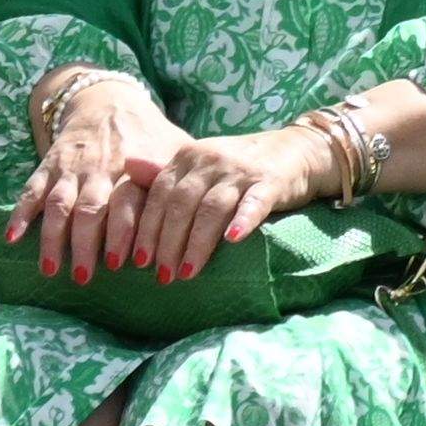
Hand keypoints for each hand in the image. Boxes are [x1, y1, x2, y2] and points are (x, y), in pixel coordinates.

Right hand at [7, 68, 188, 283]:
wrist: (105, 100)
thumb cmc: (147, 136)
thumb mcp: (172, 149)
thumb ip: (185, 181)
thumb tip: (221, 214)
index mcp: (132, 168)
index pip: (129, 202)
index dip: (127, 232)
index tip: (128, 263)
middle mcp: (100, 169)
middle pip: (91, 209)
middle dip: (87, 244)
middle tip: (86, 277)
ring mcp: (71, 169)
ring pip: (59, 204)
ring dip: (53, 238)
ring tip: (51, 270)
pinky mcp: (47, 167)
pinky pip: (31, 191)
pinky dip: (20, 214)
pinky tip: (13, 239)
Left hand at [141, 116, 338, 263]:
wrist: (297, 150)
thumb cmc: (240, 168)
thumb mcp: (200, 166)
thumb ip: (166, 173)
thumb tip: (127, 167)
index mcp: (188, 156)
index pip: (159, 193)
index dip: (147, 228)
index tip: (139, 261)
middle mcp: (211, 159)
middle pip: (181, 203)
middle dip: (167, 242)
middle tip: (161, 274)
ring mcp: (241, 170)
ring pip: (211, 208)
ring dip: (196, 243)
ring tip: (187, 272)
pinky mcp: (271, 182)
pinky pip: (254, 202)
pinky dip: (242, 221)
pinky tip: (232, 241)